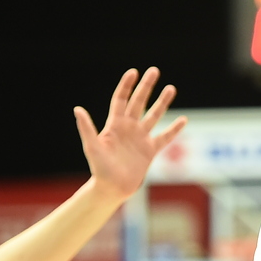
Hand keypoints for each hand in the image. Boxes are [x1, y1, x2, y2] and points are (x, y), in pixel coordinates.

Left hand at [75, 67, 186, 199]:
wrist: (112, 189)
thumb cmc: (99, 169)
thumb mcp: (92, 147)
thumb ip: (86, 128)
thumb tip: (77, 109)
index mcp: (114, 125)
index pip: (121, 100)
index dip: (126, 86)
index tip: (134, 72)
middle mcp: (128, 128)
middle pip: (139, 102)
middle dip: (146, 87)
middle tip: (154, 70)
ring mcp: (140, 138)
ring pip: (154, 116)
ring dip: (162, 102)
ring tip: (171, 88)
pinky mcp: (150, 151)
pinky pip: (165, 137)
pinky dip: (174, 129)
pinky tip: (183, 120)